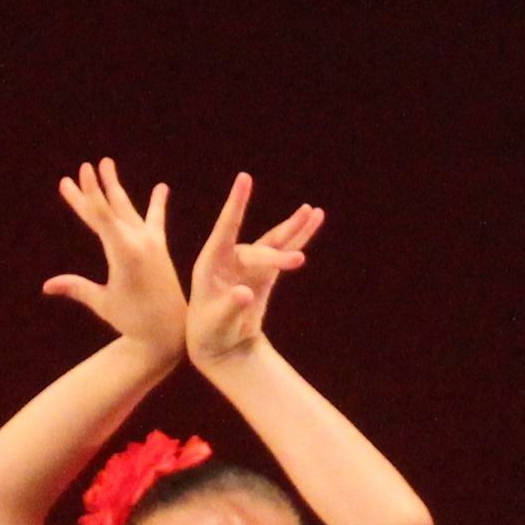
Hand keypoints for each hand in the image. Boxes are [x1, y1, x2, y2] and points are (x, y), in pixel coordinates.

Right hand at [41, 158, 186, 362]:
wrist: (171, 331)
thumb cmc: (133, 320)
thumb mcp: (102, 303)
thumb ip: (77, 288)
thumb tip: (47, 285)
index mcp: (123, 252)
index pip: (102, 215)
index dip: (89, 192)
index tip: (83, 170)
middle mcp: (138, 241)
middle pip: (109, 209)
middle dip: (93, 190)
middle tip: (84, 166)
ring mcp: (151, 243)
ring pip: (128, 209)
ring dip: (116, 188)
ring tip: (107, 164)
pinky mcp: (159, 248)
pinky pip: (155, 222)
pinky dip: (157, 205)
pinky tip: (161, 189)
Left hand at [186, 171, 322, 364]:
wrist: (218, 347)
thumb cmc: (210, 335)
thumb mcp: (217, 323)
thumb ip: (230, 307)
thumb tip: (245, 293)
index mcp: (211, 264)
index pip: (225, 228)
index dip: (236, 204)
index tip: (245, 177)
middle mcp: (230, 259)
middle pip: (259, 249)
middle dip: (278, 256)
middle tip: (299, 261)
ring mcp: (248, 265)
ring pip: (274, 243)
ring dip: (294, 229)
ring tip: (314, 211)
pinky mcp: (263, 274)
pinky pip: (283, 253)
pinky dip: (298, 239)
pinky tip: (314, 220)